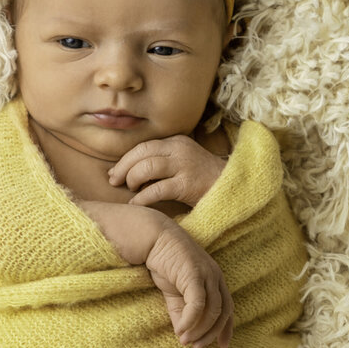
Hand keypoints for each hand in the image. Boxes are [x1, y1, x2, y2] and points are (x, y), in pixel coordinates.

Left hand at [108, 135, 226, 208]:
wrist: (234, 189)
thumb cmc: (204, 180)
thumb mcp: (184, 162)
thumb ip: (163, 161)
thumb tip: (131, 170)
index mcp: (177, 142)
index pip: (144, 146)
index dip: (126, 159)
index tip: (115, 172)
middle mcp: (180, 150)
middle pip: (141, 153)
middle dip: (123, 168)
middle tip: (114, 181)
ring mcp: (184, 166)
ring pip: (147, 168)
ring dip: (133, 180)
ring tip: (131, 191)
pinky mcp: (187, 184)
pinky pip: (156, 190)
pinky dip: (142, 198)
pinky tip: (136, 205)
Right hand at [144, 223, 233, 347]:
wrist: (152, 239)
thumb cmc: (165, 263)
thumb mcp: (174, 294)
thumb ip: (181, 313)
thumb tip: (183, 336)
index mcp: (215, 280)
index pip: (228, 309)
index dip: (226, 329)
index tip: (220, 347)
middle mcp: (216, 277)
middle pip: (223, 312)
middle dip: (211, 334)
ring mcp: (207, 274)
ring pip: (212, 310)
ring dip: (200, 330)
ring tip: (185, 341)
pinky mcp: (194, 273)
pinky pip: (198, 303)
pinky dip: (191, 320)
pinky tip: (181, 330)